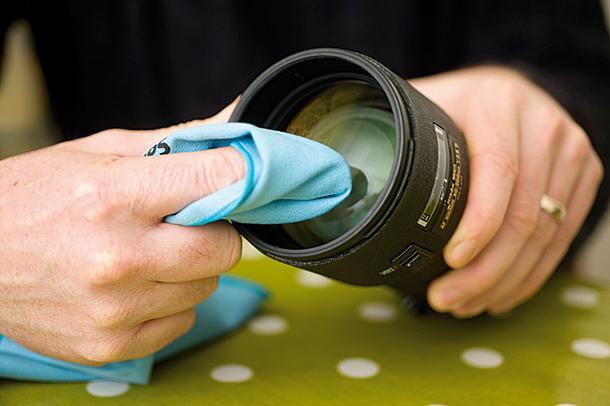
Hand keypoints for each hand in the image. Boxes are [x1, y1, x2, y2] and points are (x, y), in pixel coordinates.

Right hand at [0, 102, 243, 363]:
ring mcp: (115, 309)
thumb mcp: (100, 154)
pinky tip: (135, 285)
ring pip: (207, 286)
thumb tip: (239, 121)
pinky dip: (170, 303)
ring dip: (190, 268)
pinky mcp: (110, 345)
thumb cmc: (36, 197)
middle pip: (225, 248)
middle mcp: (118, 257)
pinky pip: (182, 321)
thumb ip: (177, 142)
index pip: (220, 180)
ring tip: (148, 252)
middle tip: (185, 221)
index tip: (245, 175)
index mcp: (115, 196)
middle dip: (215, 231)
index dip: (243, 176)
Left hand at [410, 66, 603, 316]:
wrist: (505, 94)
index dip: (479, 224)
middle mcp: (544, 126)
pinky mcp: (584, 178)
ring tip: (465, 305)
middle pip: (525, 215)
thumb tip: (341, 171)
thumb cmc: (453, 105)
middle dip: (484, 270)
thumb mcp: (422, 103)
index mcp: (498, 104)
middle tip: (447, 299)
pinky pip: (563, 238)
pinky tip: (499, 295)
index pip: (498, 171)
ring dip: (503, 282)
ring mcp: (571, 152)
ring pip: (546, 235)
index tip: (450, 261)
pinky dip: (530, 274)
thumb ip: (392, 131)